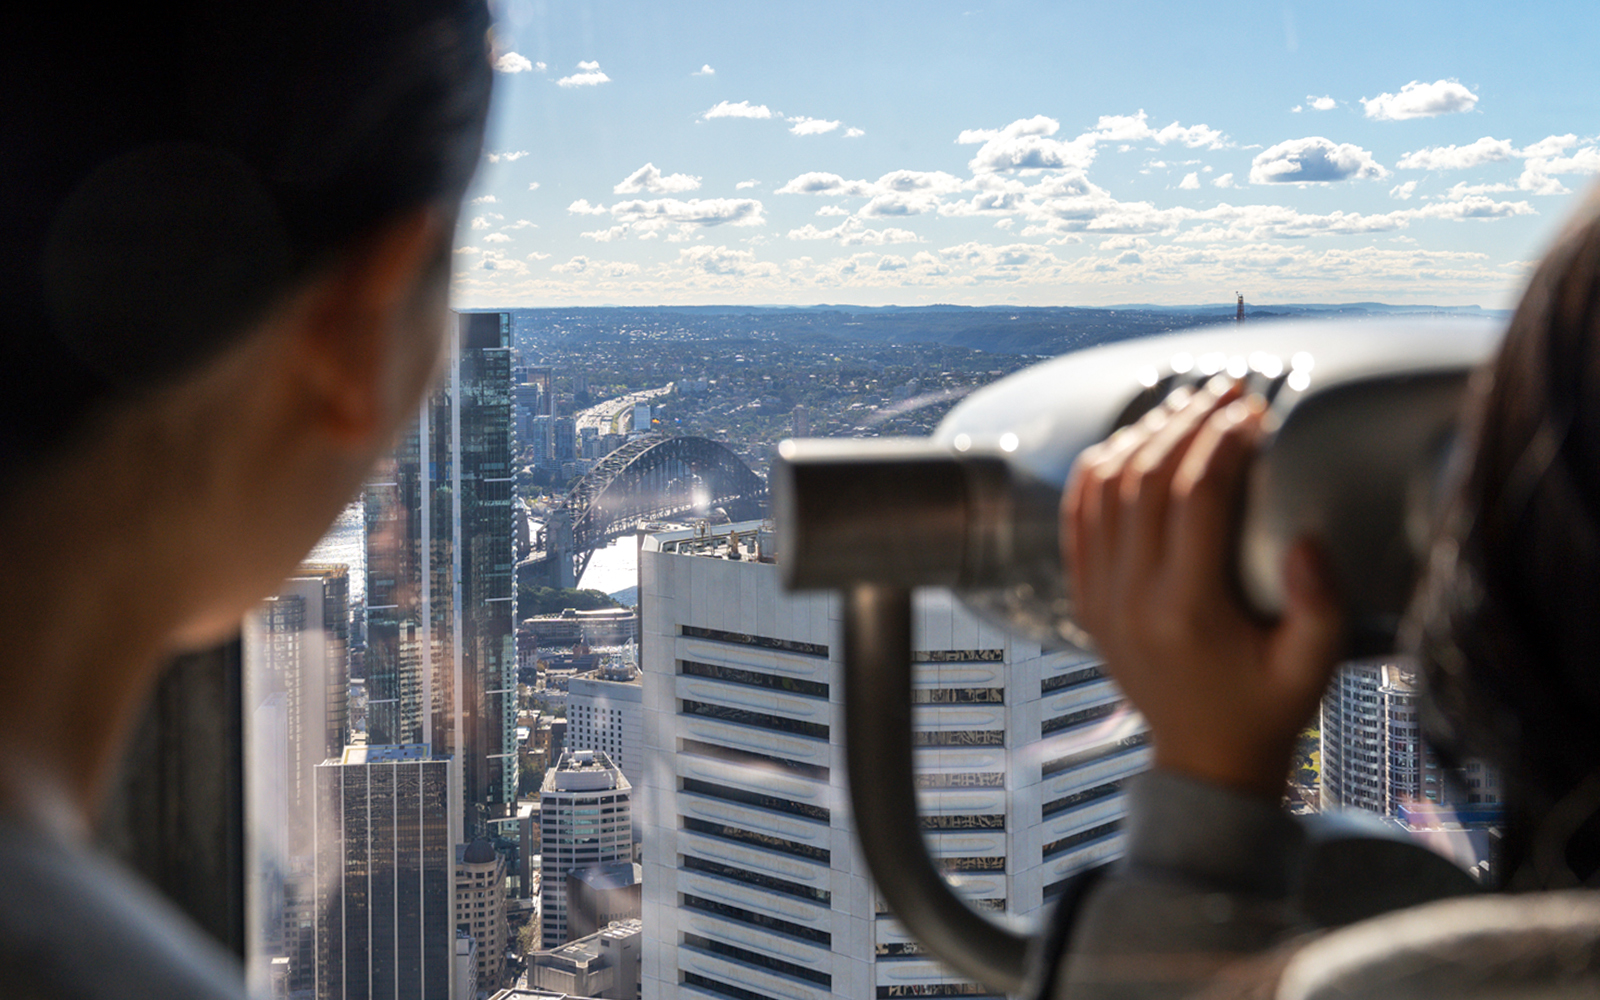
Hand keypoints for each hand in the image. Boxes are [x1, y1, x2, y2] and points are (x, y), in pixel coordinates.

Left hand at [1063, 378, 1344, 800]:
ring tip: (1184, 406)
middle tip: (1224, 391)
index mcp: (1186, 610)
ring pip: (1104, 489)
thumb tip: (1308, 537)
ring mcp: (1099, 597)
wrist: (1204, 760)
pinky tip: (1130, 442)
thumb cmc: (1264, 710)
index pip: (1195, 496)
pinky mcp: (1084, 598)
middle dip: (1185, 421)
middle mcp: (1131, 598)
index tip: (1254, 412)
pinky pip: (1076, 518)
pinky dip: (1096, 471)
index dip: (1223, 441)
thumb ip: (1319, 604)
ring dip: (1142, 436)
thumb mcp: (1312, 668)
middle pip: (1145, 478)